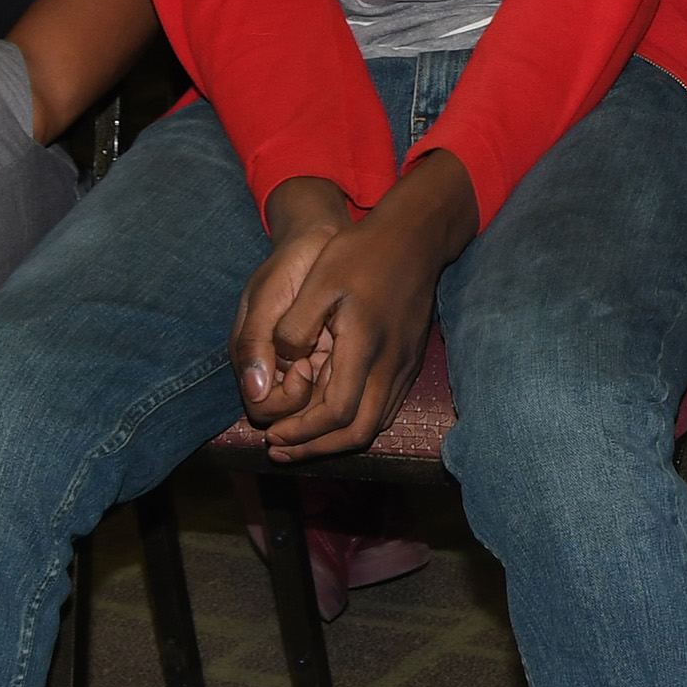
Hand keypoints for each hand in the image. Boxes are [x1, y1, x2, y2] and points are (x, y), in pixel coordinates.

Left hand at [231, 154, 479, 456]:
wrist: (415, 236)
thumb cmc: (362, 253)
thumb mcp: (318, 281)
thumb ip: (295, 327)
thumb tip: (280, 365)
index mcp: (364, 347)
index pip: (336, 413)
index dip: (301, 433)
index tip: (272, 434)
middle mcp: (391, 365)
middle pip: (358, 433)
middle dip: (315, 448)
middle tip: (280, 449)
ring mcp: (405, 365)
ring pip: (375, 424)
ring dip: (335, 439)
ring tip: (299, 440)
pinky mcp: (409, 360)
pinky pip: (385, 407)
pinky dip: (355, 421)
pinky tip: (332, 414)